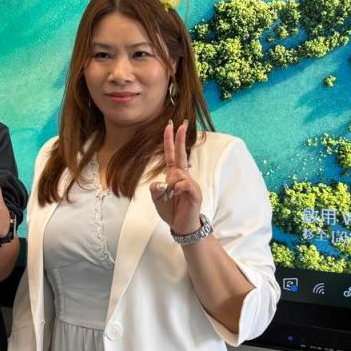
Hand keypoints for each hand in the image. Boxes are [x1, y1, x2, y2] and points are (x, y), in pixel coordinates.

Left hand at [151, 121, 203, 235]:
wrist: (182, 226)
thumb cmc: (171, 211)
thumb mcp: (157, 199)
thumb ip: (155, 189)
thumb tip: (158, 183)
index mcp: (174, 176)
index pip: (172, 155)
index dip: (170, 141)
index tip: (170, 126)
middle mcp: (183, 176)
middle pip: (181, 154)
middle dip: (180, 139)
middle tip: (181, 124)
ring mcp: (190, 183)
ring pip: (178, 174)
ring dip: (171, 184)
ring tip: (171, 196)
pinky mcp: (195, 192)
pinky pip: (184, 183)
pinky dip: (177, 188)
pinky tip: (176, 194)